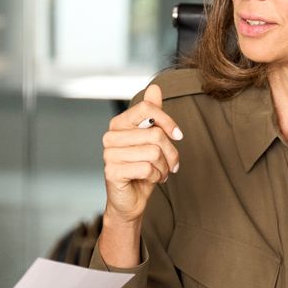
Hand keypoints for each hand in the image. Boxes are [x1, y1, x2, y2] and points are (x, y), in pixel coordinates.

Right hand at [100, 84, 182, 227]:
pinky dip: (156, 176)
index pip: (146, 109)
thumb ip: (152, 114)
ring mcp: (109, 154)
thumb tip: (154, 87)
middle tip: (171, 164)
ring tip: (160, 172)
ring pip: (153, 152)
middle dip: (171, 152)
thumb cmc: (142, 168)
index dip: (167, 120)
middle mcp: (110, 136)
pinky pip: (146, 168)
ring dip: (164, 167)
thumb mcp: (151, 139)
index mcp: (119, 124)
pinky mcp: (111, 171)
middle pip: (155, 134)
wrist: (131, 200)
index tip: (178, 135)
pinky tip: (151, 179)